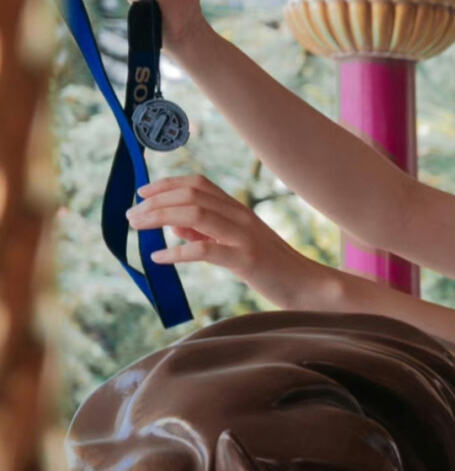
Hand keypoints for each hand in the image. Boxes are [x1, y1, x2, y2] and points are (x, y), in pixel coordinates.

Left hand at [126, 174, 339, 309]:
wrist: (307, 286)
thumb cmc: (272, 268)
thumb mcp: (237, 245)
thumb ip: (207, 232)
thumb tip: (173, 224)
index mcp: (239, 210)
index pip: (199, 184)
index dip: (167, 184)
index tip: (142, 193)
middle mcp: (241, 217)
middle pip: (192, 195)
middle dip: (156, 201)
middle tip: (131, 215)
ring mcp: (245, 236)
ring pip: (195, 214)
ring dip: (160, 217)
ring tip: (138, 227)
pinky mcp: (247, 259)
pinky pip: (205, 250)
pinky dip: (177, 251)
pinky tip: (159, 257)